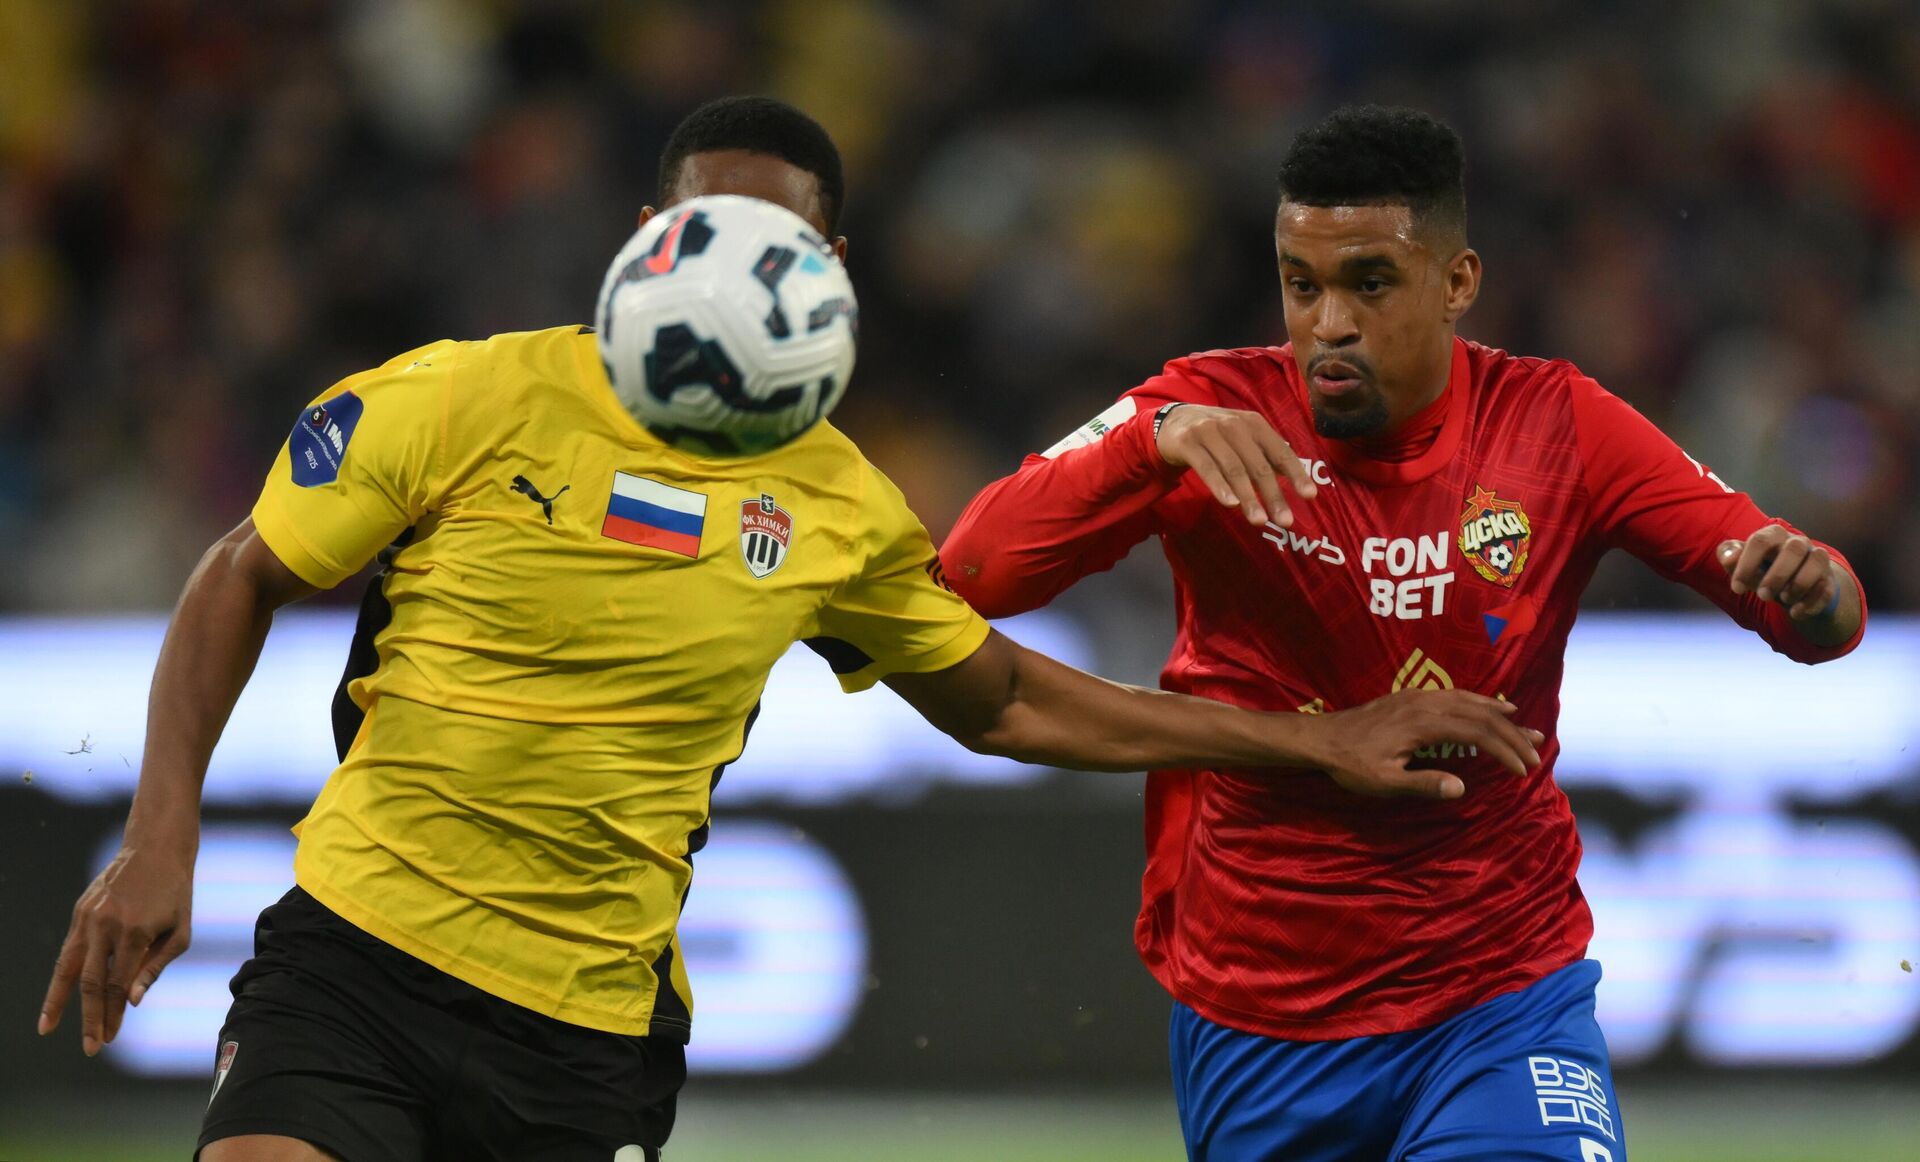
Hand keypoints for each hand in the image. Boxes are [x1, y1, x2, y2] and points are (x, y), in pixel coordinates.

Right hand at [39, 843, 193, 1055]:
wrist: (156, 849)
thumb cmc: (176, 893)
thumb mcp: (181, 930)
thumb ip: (156, 967)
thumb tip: (132, 1001)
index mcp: (137, 933)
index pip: (119, 985)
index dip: (114, 1014)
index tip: (111, 1039)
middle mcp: (108, 926)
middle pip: (91, 982)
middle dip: (89, 1018)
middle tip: (91, 1048)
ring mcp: (89, 918)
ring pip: (67, 967)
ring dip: (58, 1001)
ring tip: (48, 1028)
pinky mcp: (81, 911)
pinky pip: (69, 949)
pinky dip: (60, 975)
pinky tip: (56, 995)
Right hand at [1155, 405, 1317, 527]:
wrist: (1172, 422)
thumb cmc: (1216, 436)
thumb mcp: (1243, 439)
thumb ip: (1266, 455)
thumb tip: (1298, 477)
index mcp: (1254, 423)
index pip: (1280, 451)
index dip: (1296, 474)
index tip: (1310, 496)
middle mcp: (1234, 424)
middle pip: (1259, 465)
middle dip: (1274, 495)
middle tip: (1285, 522)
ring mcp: (1209, 432)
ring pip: (1234, 469)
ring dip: (1249, 498)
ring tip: (1260, 521)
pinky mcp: (1188, 443)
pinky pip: (1207, 468)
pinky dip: (1220, 487)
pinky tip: (1232, 504)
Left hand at [1306, 689, 1544, 798]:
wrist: (1321, 738)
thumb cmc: (1350, 763)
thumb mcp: (1383, 781)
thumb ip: (1422, 784)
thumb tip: (1461, 789)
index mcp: (1423, 724)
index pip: (1477, 734)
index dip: (1505, 751)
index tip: (1523, 770)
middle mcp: (1425, 704)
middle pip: (1479, 715)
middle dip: (1511, 733)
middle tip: (1537, 751)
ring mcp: (1418, 697)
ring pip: (1469, 700)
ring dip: (1499, 714)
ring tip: (1525, 724)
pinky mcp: (1411, 697)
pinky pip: (1454, 694)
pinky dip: (1478, 701)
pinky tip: (1487, 707)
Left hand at [1718, 526, 1837, 618]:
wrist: (1790, 580)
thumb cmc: (1760, 567)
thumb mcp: (1741, 561)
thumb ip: (1729, 555)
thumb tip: (1729, 559)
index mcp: (1773, 534)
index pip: (1760, 541)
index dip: (1747, 565)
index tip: (1737, 589)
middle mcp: (1798, 541)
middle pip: (1794, 549)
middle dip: (1777, 576)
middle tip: (1762, 596)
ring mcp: (1816, 558)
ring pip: (1817, 562)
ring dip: (1799, 585)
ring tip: (1783, 599)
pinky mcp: (1828, 578)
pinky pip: (1826, 588)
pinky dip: (1811, 603)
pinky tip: (1795, 613)